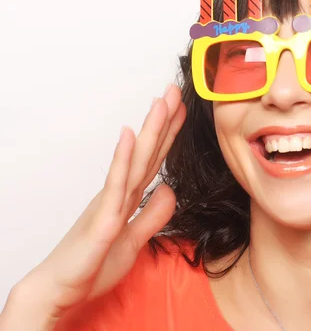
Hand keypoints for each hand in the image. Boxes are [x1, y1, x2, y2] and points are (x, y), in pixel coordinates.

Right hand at [1, 85, 186, 327]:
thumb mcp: (134, 242)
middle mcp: (119, 193)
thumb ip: (153, 216)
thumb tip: (168, 189)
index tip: (181, 110)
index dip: (169, 135)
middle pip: (148, 153)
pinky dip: (124, 159)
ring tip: (162, 102)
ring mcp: (110, 203)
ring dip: (150, 130)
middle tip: (175, 90)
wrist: (58, 290)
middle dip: (164, 121)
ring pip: (136, 161)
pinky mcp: (103, 220)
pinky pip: (116, 185)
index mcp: (127, 198)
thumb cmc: (91, 266)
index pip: (154, 161)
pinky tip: (130, 135)